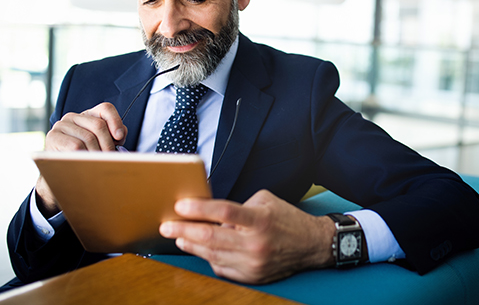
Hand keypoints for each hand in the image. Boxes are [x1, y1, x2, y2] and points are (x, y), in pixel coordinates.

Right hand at [38, 102, 126, 213]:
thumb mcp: (101, 143)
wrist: (58, 170)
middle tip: (109, 158)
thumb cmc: (83, 156)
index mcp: (88, 115)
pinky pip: (76, 145)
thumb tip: (120, 135)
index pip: (106, 109)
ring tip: (98, 163)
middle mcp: (73, 117)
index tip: (119, 137)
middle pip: (99, 125)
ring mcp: (61, 125)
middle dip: (108, 144)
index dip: (116, 121)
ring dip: (97, 153)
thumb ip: (113, 136)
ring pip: (89, 137)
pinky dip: (85, 156)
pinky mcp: (53, 137)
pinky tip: (86, 163)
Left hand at [159, 189, 335, 283]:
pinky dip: (208, 258)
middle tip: (167, 225)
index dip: (199, 208)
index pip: (224, 211)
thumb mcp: (264, 201)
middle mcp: (256, 243)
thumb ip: (238, 206)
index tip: (180, 205)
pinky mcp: (251, 277)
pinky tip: (200, 249)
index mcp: (260, 219)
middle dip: (184, 230)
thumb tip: (209, 212)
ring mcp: (253, 263)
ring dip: (191, 245)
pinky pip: (221, 268)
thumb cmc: (286, 219)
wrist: (311, 245)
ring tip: (178, 237)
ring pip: (212, 254)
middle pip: (211, 236)